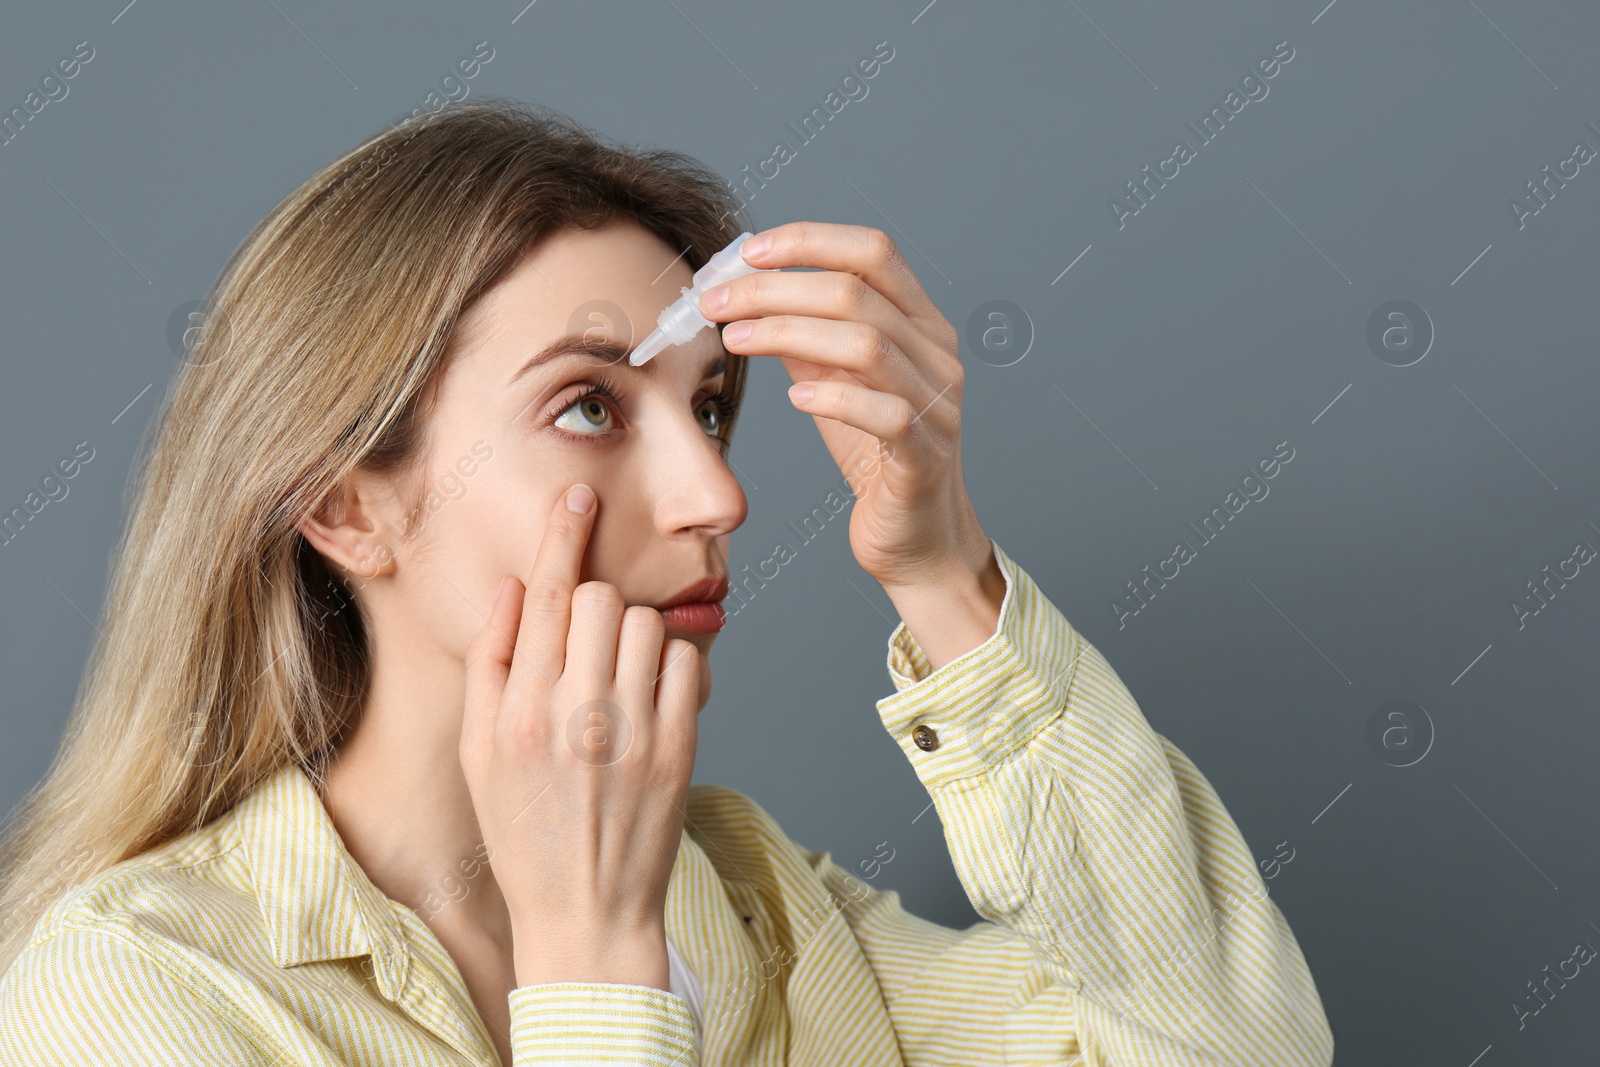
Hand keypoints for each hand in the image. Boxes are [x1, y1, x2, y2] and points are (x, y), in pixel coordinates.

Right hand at [458, 482, 700, 989]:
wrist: (585, 914)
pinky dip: (676, 666)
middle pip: (602, 600)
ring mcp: (634, 731)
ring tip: (620, 678)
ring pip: (651, 624)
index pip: (545, 596)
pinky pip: (691, 664)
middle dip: (597, 605)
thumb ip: (491, 667)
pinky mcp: (681, 748)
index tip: (580, 496)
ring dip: (638, 635)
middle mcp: (577, 713)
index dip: (563, 536)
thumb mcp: (480, 754)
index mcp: (519, 710)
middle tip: (591, 642)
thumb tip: (513, 589)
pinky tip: (654, 697)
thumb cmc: (524, 831)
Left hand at [706, 221, 991, 591]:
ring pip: (868, 344)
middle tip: (716, 302)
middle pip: (856, 293)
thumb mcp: (838, 383)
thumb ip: (807, 337)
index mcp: (922, 323)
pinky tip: (794, 397)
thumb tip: (748, 292)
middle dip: (775, 289)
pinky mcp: (926, 455)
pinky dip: (835, 397)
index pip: (873, 251)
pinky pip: (886, 413)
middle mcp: (938, 354)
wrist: (917, 538)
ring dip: (789, 333)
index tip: (747, 252)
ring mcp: (938, 404)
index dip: (809, 241)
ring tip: (736, 340)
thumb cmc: (877, 457)